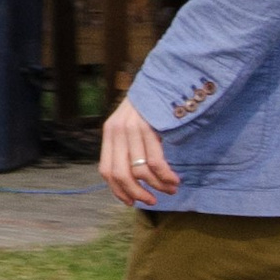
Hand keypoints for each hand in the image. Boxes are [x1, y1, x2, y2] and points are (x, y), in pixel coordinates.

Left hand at [98, 94, 176, 209]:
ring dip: (157, 186)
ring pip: (140, 171)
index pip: (106, 170)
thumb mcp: (131, 124)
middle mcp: (117, 131)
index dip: (118, 191)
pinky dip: (166, 176)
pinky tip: (174, 180)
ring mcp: (132, 129)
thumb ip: (127, 146)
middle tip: (151, 201)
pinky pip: (156, 162)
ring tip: (170, 189)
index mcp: (109, 132)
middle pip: (120, 175)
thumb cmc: (150, 105)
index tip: (131, 202)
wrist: (162, 78)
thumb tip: (134, 180)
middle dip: (136, 194)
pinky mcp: (149, 127)